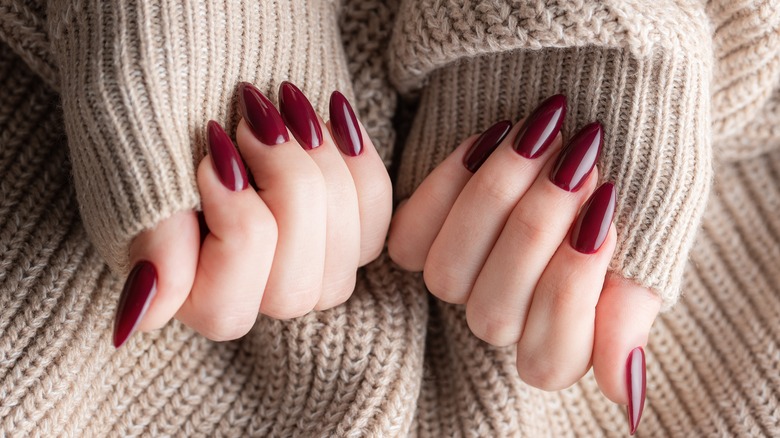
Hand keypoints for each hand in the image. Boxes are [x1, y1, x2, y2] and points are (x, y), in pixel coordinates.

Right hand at [114, 82, 390, 344]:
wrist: (200, 42)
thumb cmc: (157, 96)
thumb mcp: (140, 155)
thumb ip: (148, 235)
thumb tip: (137, 321)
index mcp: (179, 286)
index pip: (224, 307)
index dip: (234, 225)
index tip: (214, 149)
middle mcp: (244, 287)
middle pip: (294, 291)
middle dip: (287, 190)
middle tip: (255, 120)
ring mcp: (298, 261)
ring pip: (343, 260)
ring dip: (322, 172)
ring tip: (288, 107)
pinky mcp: (339, 227)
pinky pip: (375, 221)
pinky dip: (358, 163)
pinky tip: (331, 114)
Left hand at [388, 95, 659, 433]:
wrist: (594, 102)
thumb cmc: (633, 175)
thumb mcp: (651, 239)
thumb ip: (631, 311)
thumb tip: (625, 395)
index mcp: (564, 334)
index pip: (549, 359)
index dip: (571, 290)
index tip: (606, 212)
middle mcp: (505, 314)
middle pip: (493, 315)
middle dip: (536, 230)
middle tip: (580, 160)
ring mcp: (461, 277)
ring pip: (447, 277)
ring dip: (494, 201)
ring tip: (542, 135)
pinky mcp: (422, 235)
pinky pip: (410, 236)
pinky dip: (449, 183)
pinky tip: (492, 135)